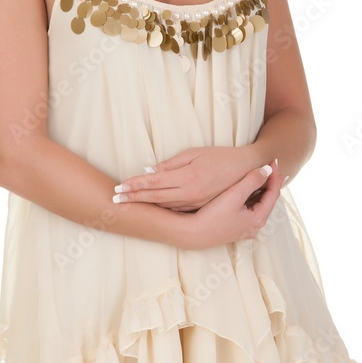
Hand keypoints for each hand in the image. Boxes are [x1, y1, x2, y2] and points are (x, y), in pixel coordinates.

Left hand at [113, 146, 259, 211]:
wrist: (247, 169)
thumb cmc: (220, 156)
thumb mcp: (195, 153)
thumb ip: (171, 164)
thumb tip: (150, 170)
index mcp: (188, 177)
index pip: (154, 182)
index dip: (135, 185)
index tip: (118, 187)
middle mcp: (190, 193)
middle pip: (155, 197)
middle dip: (133, 198)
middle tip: (114, 199)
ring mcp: (195, 202)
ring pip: (163, 205)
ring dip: (144, 204)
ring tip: (128, 203)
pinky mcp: (199, 206)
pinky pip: (175, 209)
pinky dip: (160, 208)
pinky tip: (149, 207)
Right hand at [175, 163, 284, 249]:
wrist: (192, 233)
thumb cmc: (212, 216)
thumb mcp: (234, 195)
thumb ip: (252, 181)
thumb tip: (267, 169)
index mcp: (258, 219)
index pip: (273, 194)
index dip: (274, 177)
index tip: (272, 162)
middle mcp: (254, 226)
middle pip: (267, 200)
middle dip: (269, 183)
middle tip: (271, 167)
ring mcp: (244, 228)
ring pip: (258, 205)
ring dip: (260, 189)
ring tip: (262, 174)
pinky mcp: (235, 227)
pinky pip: (249, 209)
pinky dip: (251, 196)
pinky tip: (248, 188)